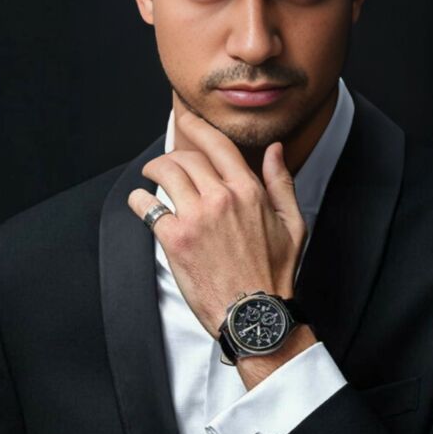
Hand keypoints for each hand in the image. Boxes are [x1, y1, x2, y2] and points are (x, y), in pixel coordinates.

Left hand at [127, 110, 307, 338]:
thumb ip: (281, 182)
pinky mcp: (176, 240)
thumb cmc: (275, 273)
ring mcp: (196, 217)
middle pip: (185, 157)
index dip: (197, 126)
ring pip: (165, 173)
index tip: (186, 119)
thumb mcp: (293, 223)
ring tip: (150, 176)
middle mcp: (221, 198)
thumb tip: (275, 149)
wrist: (255, 314)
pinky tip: (141, 203)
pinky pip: (147, 206)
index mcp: (248, 190)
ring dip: (153, 170)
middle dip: (172, 154)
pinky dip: (139, 201)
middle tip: (164, 163)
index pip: (217, 144)